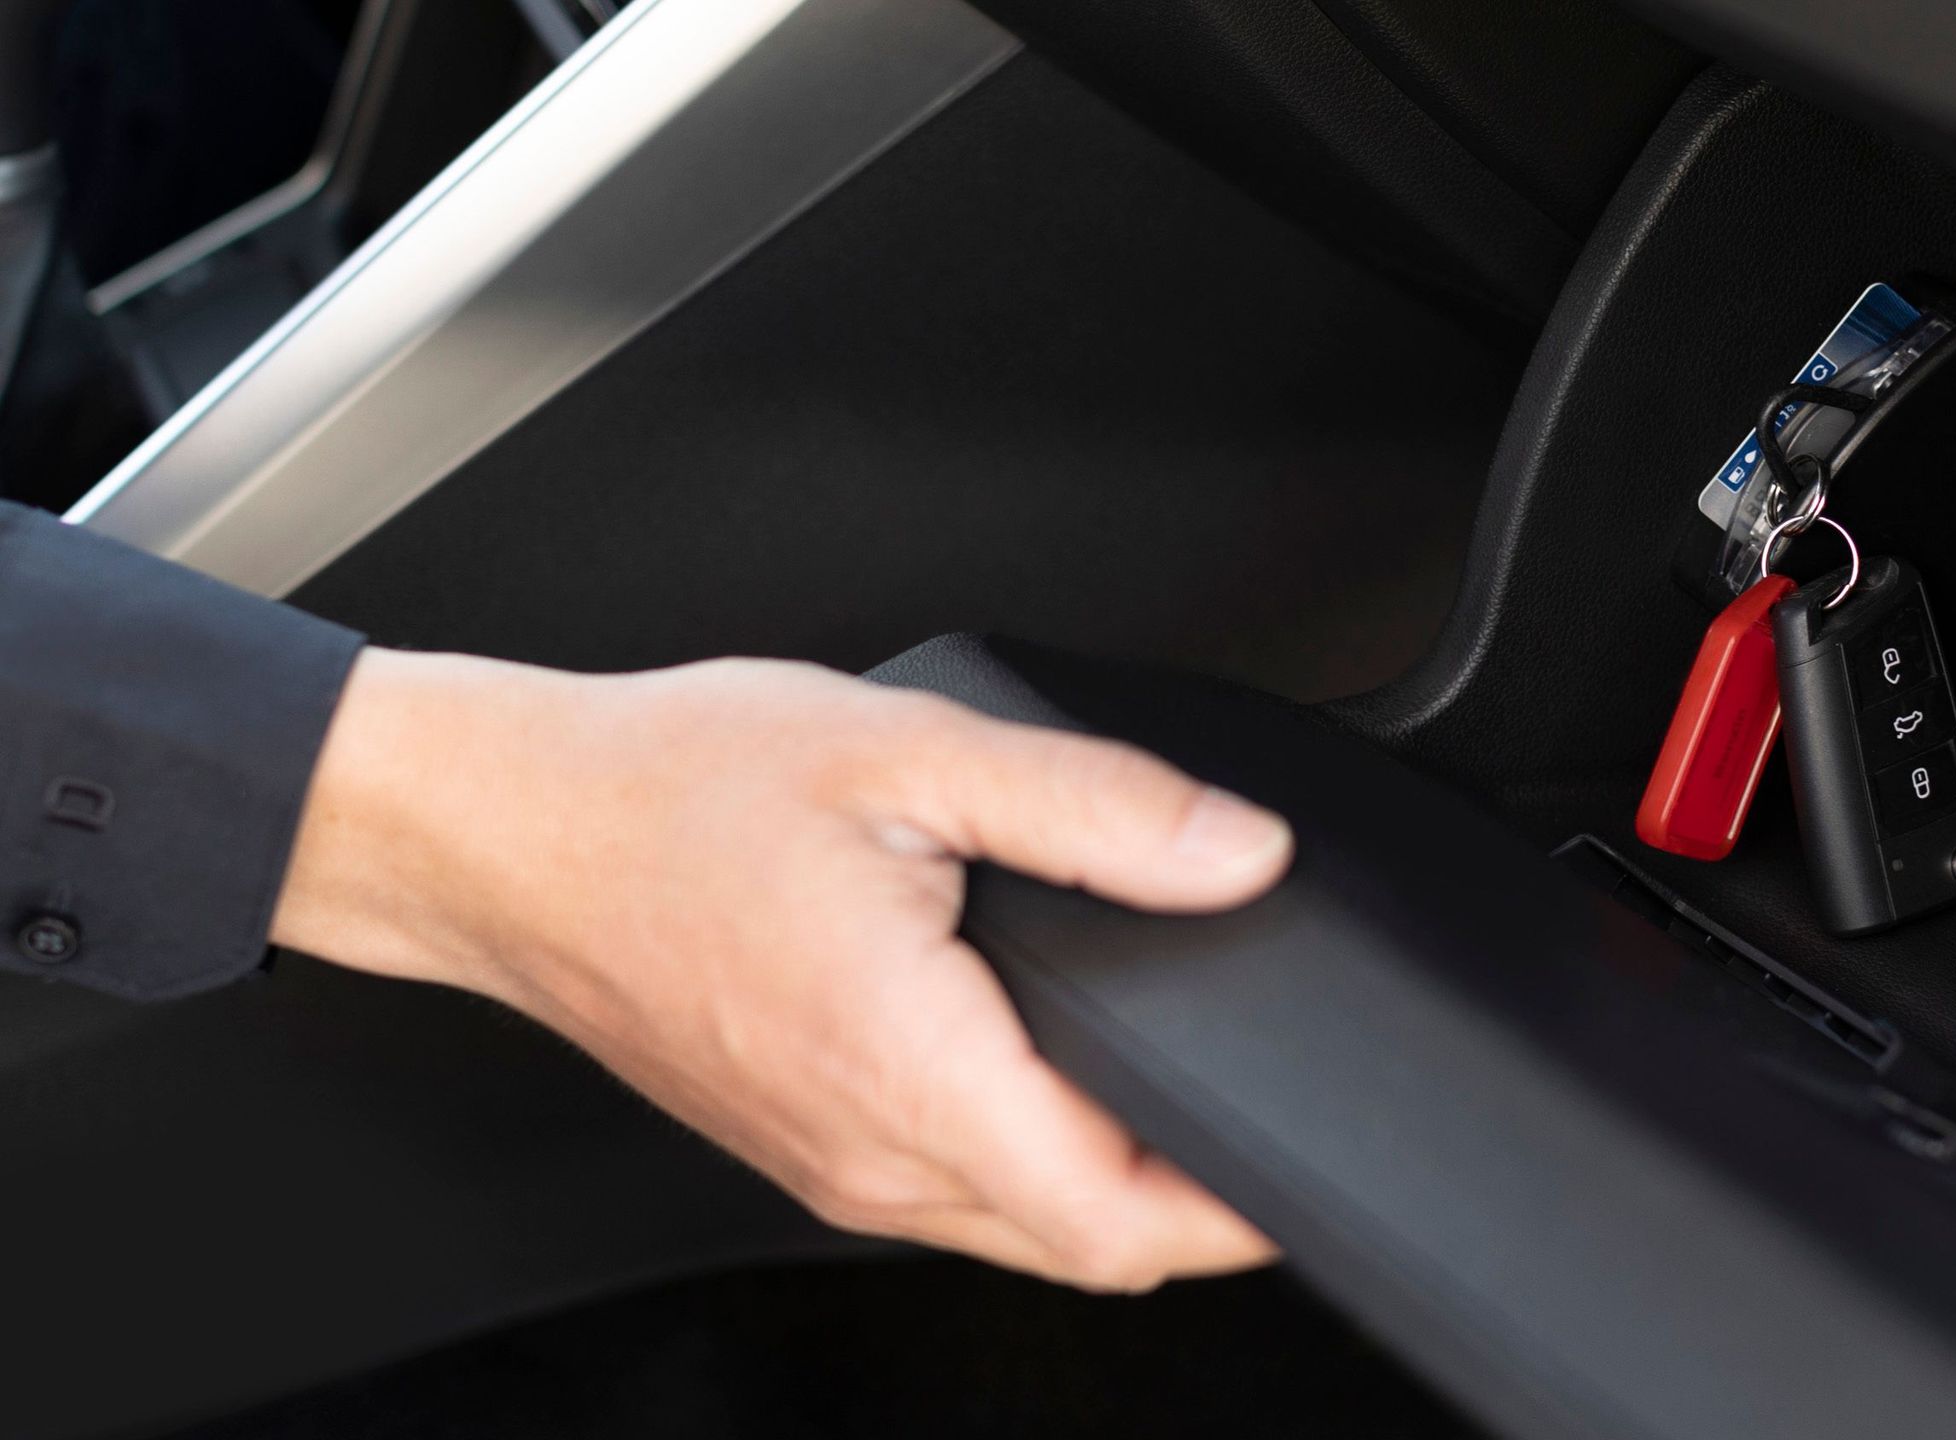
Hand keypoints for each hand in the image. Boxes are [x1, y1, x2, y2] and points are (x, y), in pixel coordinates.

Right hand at [272, 648, 1292, 1291]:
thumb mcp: (909, 752)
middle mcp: (865, 1153)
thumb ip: (1099, 808)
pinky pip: (949, 1196)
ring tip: (1168, 1087)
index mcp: (906, 1069)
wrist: (505, 834)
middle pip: (1082, 1249)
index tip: (1307, 1166)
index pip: (1117, 1223)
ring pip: (1015, 1232)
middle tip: (1262, 1115)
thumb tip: (1239, 853)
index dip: (1239, 1215)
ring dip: (1107, 1185)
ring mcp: (824, 1166)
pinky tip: (1044, 1076)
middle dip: (1193, 1206)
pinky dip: (1027, 1163)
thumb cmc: (668, 792)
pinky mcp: (799, 1148)